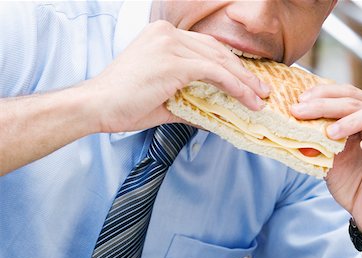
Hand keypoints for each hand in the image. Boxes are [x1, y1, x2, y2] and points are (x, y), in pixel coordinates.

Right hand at [84, 20, 269, 132]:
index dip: (230, 65)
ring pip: (219, 61)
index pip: (207, 48)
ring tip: (258, 98)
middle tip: (260, 90)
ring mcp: (169, 45)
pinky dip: (233, 86)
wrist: (95, 106)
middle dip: (243, 73)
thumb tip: (212, 114)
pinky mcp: (172, 61)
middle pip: (217, 51)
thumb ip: (190, 99)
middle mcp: (167, 34)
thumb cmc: (123, 103)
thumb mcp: (163, 97)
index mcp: (163, 37)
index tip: (247, 82)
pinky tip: (245, 98)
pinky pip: (212, 72)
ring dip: (243, 81)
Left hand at [291, 84, 361, 240]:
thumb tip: (292, 121)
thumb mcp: (327, 155)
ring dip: (352, 118)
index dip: (322, 93)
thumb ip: (316, 137)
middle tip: (301, 111)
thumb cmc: (350, 181)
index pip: (345, 93)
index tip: (299, 100)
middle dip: (325, 104)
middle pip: (356, 99)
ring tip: (331, 132)